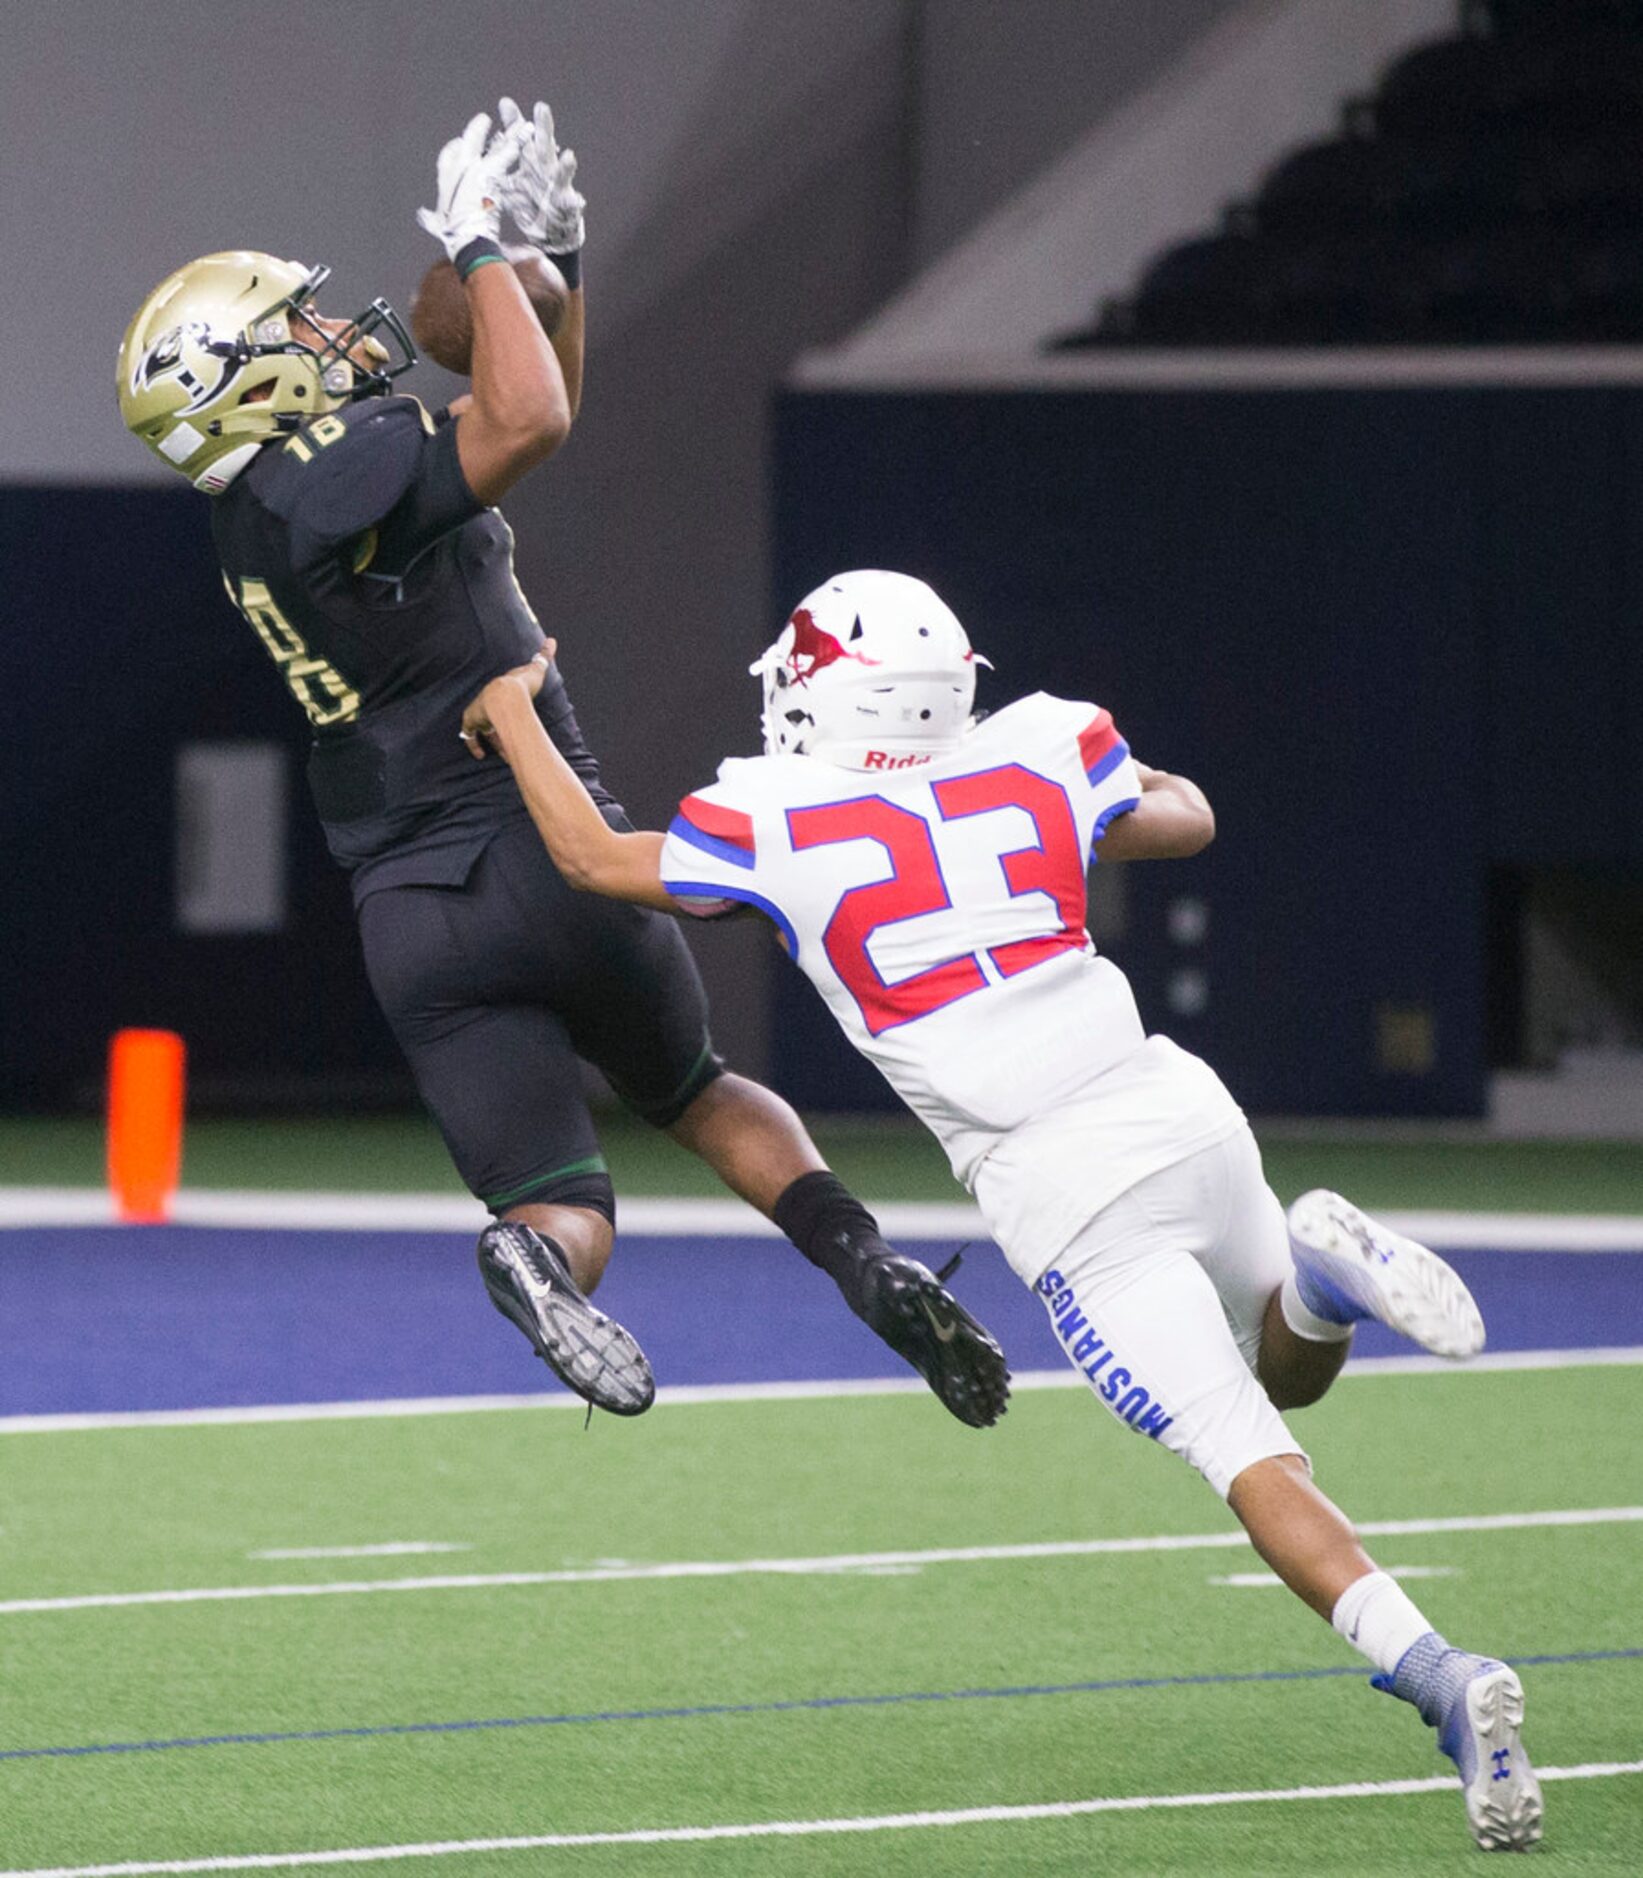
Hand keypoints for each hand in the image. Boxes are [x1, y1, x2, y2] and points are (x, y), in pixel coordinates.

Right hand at [416, 112, 516, 261]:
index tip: (460, 142)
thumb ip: (433, 218)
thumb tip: (423, 216)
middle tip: (484, 120)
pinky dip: (515, 145)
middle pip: (468, 143)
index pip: (447, 158)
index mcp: (445, 180)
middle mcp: (456, 169)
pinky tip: (525, 133)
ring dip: (508, 135)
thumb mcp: (439, 223)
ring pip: (492, 147)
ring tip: (520, 123)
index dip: (454, 149)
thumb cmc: (454, 236)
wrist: (466, 239)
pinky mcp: (488, 172)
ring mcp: (472, 168)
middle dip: (476, 131)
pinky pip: (504, 155)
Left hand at [460, 644, 555, 758]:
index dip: (508, 712)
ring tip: (503, 753)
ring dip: (492, 739)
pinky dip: (474, 746)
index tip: (515, 720)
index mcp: (500, 688)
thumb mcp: (536, 669)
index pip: (501, 699)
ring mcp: (478, 710)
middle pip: (492, 714)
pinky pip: (469, 736)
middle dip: (500, 727)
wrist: (508, 694)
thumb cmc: (523, 684)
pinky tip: (480, 755)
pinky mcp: (471, 721)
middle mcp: (487, 699)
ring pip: (482, 727)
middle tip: (510, 739)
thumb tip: (552, 639)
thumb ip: (544, 656)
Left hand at [496, 97, 585, 254]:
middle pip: (544, 145)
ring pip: (562, 172)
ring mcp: (558, 187)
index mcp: (531, 161)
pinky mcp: (567, 207)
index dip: (514, 121)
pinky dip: (575, 202)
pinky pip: (571, 205)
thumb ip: (501, 164)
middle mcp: (546, 169)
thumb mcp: (511, 179)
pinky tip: (578, 200)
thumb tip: (472, 146)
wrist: (551, 231)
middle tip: (542, 108)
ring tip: (568, 156)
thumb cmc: (532, 202)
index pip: (521, 137)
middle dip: (544, 127)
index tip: (505, 103)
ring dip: (566, 165)